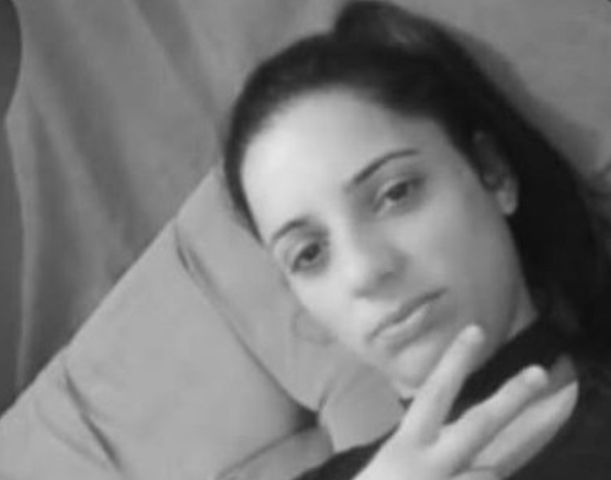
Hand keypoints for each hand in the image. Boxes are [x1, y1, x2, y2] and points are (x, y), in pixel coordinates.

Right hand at [356, 325, 547, 479]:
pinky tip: (475, 475)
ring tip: (476, 460)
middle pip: (477, 425)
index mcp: (407, 447)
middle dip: (511, 398)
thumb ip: (423, 448)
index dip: (454, 361)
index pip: (435, 395)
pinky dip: (481, 479)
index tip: (475, 331)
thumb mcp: (390, 467)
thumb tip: (456, 438)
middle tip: (540, 373)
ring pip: (490, 474)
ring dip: (491, 471)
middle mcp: (431, 465)